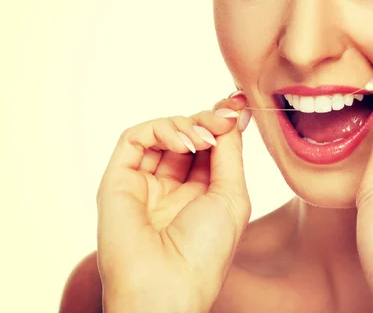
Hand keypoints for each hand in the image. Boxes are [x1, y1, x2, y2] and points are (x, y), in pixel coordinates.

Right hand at [97, 94, 251, 312]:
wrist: (168, 286)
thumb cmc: (207, 250)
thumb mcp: (231, 195)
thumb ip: (229, 152)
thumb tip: (232, 114)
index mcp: (200, 194)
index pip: (208, 147)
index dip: (220, 124)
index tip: (237, 103)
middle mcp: (170, 187)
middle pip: (186, 136)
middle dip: (207, 120)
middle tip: (224, 115)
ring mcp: (143, 183)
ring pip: (161, 134)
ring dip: (187, 124)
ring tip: (204, 137)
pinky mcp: (118, 180)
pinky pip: (134, 139)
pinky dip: (160, 130)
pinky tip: (185, 142)